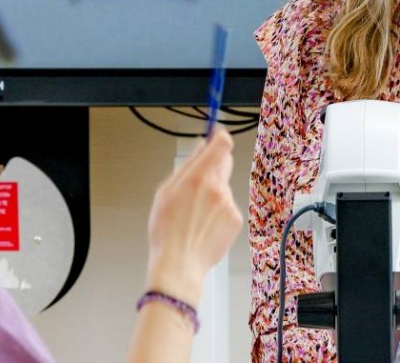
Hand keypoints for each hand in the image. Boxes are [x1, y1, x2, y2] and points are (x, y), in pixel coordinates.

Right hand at [143, 127, 241, 305]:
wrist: (179, 264)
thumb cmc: (167, 232)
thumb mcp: (165, 192)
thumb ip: (186, 166)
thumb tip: (200, 148)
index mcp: (198, 177)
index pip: (221, 144)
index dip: (219, 136)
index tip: (215, 135)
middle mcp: (218, 188)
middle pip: (224, 162)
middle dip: (213, 166)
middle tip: (198, 181)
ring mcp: (229, 204)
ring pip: (224, 187)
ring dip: (213, 193)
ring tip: (194, 214)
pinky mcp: (235, 220)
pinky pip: (228, 206)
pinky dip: (218, 211)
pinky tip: (203, 225)